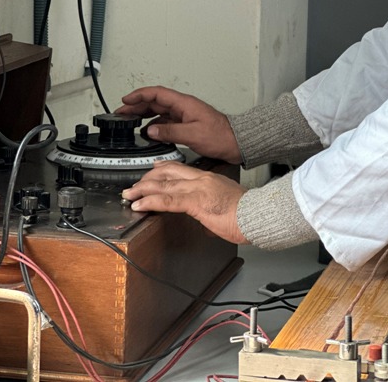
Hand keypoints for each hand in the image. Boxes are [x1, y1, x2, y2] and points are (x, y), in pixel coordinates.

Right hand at [116, 86, 241, 163]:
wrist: (236, 142)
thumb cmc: (220, 136)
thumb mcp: (192, 134)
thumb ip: (169, 131)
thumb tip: (150, 130)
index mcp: (184, 103)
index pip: (157, 93)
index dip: (139, 95)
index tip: (126, 100)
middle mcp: (183, 107)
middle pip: (155, 101)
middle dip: (137, 105)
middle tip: (121, 112)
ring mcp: (185, 115)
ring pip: (159, 111)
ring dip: (144, 114)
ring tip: (130, 121)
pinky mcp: (187, 124)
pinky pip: (166, 121)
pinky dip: (154, 125)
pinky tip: (148, 132)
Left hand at [121, 161, 248, 244]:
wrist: (258, 213)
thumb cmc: (248, 212)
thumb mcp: (228, 203)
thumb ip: (213, 206)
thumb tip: (206, 218)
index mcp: (209, 178)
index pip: (181, 169)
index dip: (162, 169)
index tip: (152, 170)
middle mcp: (201, 179)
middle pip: (167, 173)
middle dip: (147, 179)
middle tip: (134, 185)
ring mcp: (197, 189)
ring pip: (163, 185)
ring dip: (142, 190)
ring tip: (129, 195)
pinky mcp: (195, 202)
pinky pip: (167, 201)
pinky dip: (150, 202)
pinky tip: (139, 205)